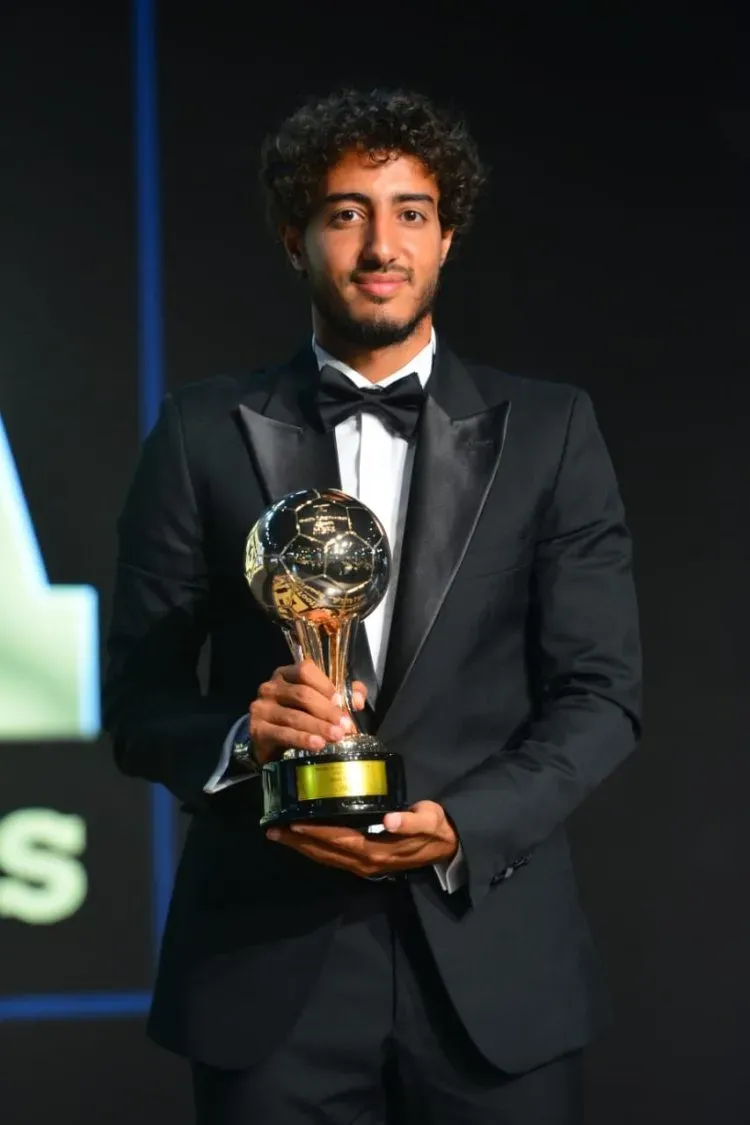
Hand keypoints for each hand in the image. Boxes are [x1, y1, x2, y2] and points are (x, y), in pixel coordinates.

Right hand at [249, 659, 366, 766]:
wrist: (269, 742)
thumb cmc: (299, 716)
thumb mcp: (320, 702)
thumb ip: (342, 694)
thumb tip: (358, 699)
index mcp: (287, 674)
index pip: (305, 670)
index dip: (325, 685)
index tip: (341, 701)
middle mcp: (271, 687)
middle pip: (302, 694)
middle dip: (327, 711)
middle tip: (345, 726)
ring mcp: (261, 707)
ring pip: (294, 716)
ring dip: (319, 727)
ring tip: (337, 737)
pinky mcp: (257, 729)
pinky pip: (283, 733)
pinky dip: (302, 739)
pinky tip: (317, 745)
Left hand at [266, 800, 457, 877]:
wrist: (445, 847)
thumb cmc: (435, 828)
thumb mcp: (429, 820)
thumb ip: (411, 821)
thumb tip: (391, 819)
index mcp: (376, 850)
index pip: (339, 840)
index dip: (316, 833)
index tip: (294, 824)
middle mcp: (365, 861)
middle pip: (325, 852)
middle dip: (298, 842)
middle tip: (272, 830)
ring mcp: (363, 865)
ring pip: (325, 857)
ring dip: (301, 847)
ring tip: (279, 835)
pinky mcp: (364, 862)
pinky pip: (333, 858)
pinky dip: (314, 850)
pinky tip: (303, 841)